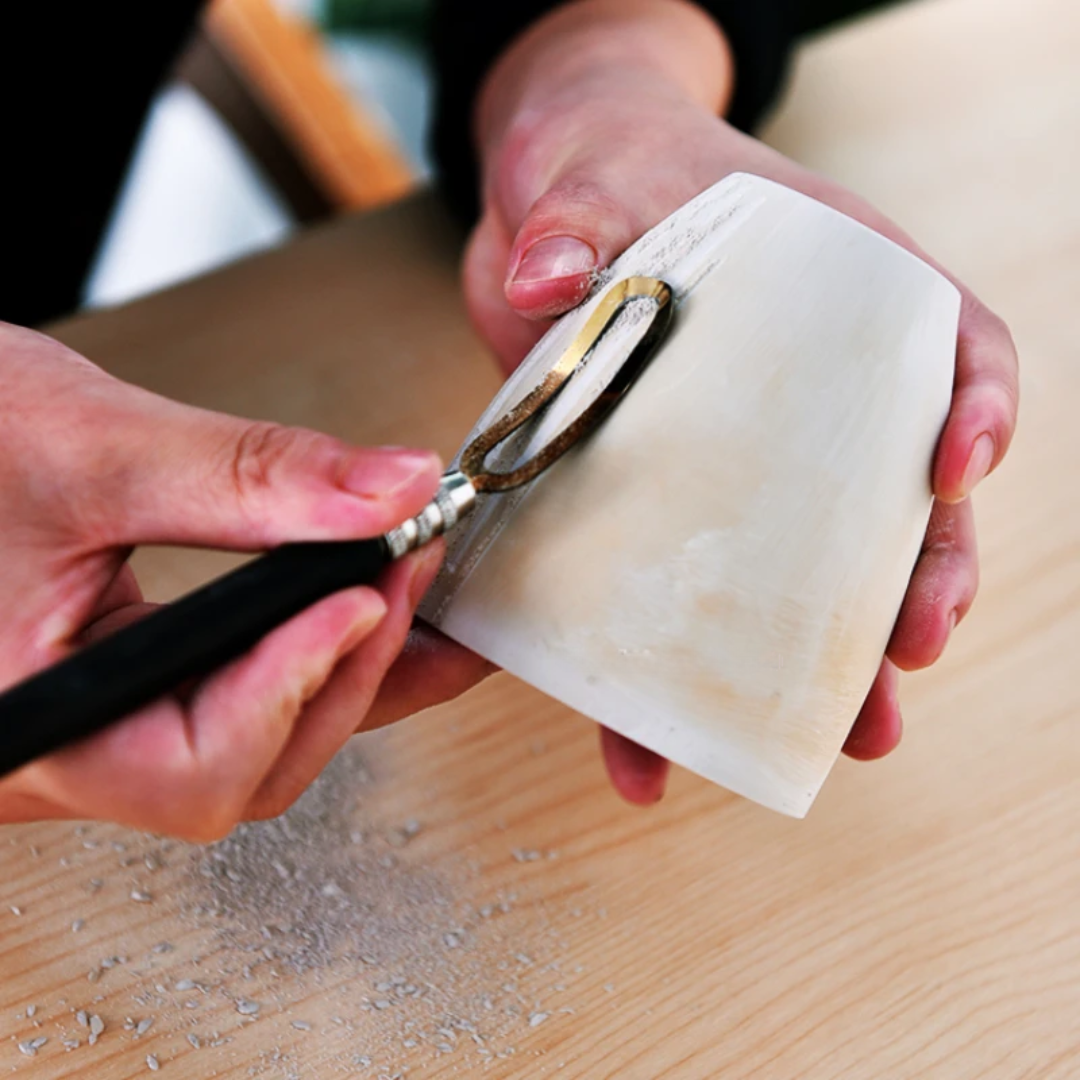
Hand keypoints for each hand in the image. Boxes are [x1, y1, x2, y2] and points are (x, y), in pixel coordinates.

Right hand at [0, 323, 487, 837]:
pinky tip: (365, 609)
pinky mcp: (118, 691)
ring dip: (347, 669)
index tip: (369, 594)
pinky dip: (309, 656)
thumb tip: (392, 490)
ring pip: (253, 746)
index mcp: (28, 723)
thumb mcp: (86, 444)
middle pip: (247, 768)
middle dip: (351, 671)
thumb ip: (249, 476)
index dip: (297, 686)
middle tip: (416, 572)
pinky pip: (235, 701)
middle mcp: (59, 749)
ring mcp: (91, 729)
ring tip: (410, 589)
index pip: (191, 764)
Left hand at [462, 0, 1018, 802]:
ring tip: (839, 738)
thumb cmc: (603, 167)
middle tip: (908, 652)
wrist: (543, 214)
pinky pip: (677, 605)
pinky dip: (664, 687)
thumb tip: (551, 278)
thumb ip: (577, 215)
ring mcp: (741, 456)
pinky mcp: (660, 502)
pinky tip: (646, 749)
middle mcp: (808, 389)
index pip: (947, 345)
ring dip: (822, 666)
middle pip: (895, 495)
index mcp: (835, 292)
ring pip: (806, 573)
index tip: (957, 466)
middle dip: (914, 581)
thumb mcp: (591, 170)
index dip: (975, 409)